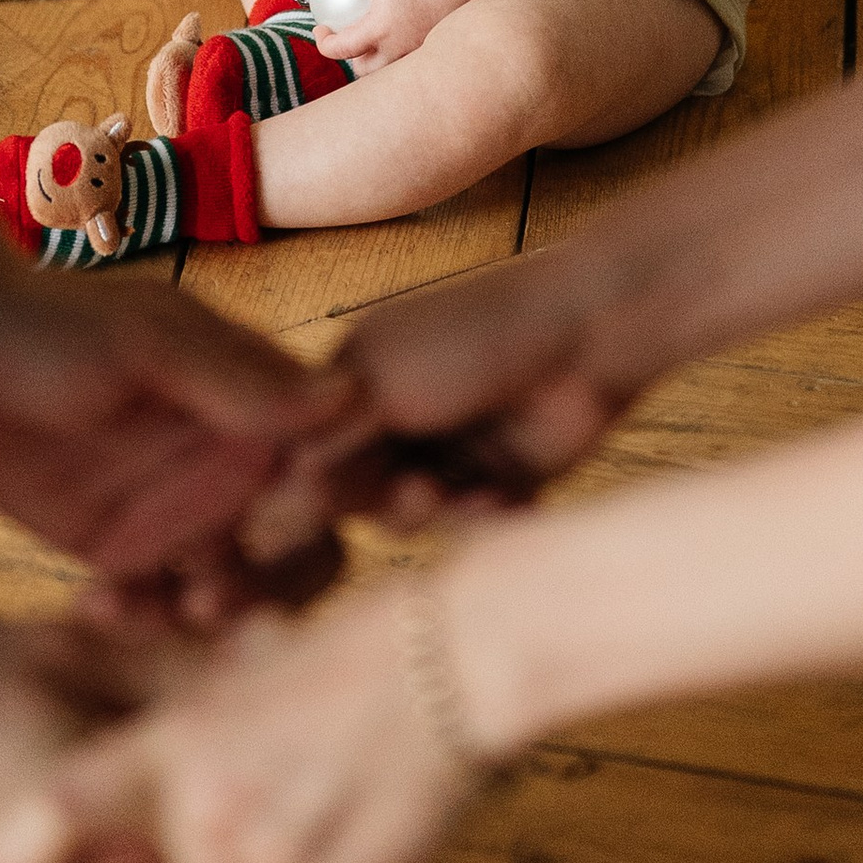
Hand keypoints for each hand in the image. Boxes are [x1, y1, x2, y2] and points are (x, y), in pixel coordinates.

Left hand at [0, 255, 360, 594]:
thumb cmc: (54, 320)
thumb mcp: (149, 345)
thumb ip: (238, 381)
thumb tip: (351, 400)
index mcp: (261, 401)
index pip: (339, 465)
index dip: (343, 506)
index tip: (296, 525)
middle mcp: (235, 460)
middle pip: (307, 544)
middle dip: (282, 585)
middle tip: (219, 596)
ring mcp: (181, 509)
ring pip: (239, 587)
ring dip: (216, 614)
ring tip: (164, 608)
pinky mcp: (125, 548)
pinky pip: (161, 605)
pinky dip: (146, 620)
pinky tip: (97, 606)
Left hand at [48, 578, 485, 862]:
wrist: (457, 654)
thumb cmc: (355, 658)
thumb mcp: (245, 682)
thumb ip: (187, 753)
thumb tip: (142, 820)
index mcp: (180, 737)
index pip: (66, 806)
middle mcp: (210, 797)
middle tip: (289, 799)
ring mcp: (270, 844)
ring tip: (333, 794)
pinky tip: (370, 812)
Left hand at [307, 0, 460, 75]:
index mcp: (381, 31)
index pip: (342, 50)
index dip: (325, 44)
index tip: (320, 30)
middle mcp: (399, 48)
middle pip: (366, 69)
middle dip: (351, 59)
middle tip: (346, 38)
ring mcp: (418, 50)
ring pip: (389, 67)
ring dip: (376, 58)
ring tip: (373, 37)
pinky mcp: (434, 45)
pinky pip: (409, 57)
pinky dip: (398, 51)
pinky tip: (401, 29)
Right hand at [327, 247, 644, 532]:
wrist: (585, 335)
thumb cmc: (473, 337)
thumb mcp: (383, 381)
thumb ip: (327, 442)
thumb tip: (278, 498)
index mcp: (357, 384)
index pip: (314, 457)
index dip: (320, 490)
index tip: (328, 513)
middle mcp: (397, 420)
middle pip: (365, 499)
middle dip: (393, 504)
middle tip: (423, 490)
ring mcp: (448, 451)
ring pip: (417, 519)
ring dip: (443, 515)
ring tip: (472, 494)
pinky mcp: (497, 482)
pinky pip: (471, 526)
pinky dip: (485, 519)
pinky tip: (507, 498)